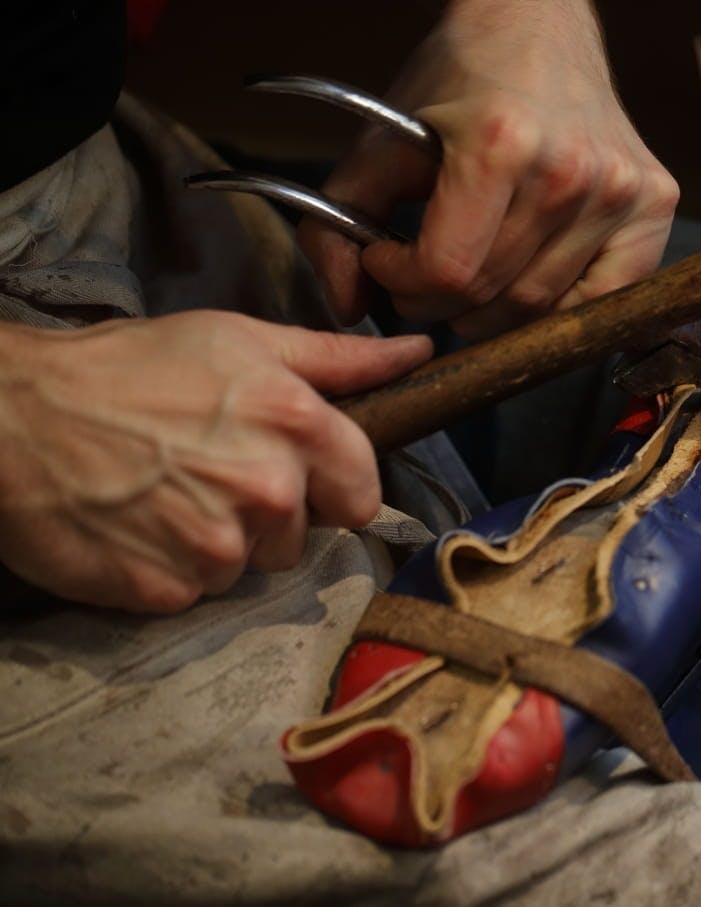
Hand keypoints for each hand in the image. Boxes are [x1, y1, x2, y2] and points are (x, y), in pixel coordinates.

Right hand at [0, 312, 431, 612]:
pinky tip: (141, 524)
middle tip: (212, 471)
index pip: (364, 493)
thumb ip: (339, 359)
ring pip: (253, 565)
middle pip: (307, 534)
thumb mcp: (242, 341)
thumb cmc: (130, 367)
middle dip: (274, 512)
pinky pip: (198, 592)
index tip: (295, 471)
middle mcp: (268, 490)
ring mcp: (218, 546)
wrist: (14, 416)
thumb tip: (415, 357)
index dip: (332, 485)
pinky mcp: (168, 589)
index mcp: (297, 425)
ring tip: (169, 493)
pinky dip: (173, 567)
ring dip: (221, 540)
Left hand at [298, 0, 679, 338]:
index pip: (449, 271)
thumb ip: (341, 221)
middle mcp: (571, 171)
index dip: (404, 283)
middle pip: (495, 295)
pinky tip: (531, 284)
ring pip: (544, 306)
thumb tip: (346, 307)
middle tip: (427, 277)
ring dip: (496, 311)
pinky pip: (608, 296)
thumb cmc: (462, 77)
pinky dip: (564, 309)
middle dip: (443, 301)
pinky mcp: (655, 201)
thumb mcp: (383, 138)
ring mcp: (620, 190)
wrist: (538, 23)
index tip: (390, 260)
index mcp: (500, 145)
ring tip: (474, 277)